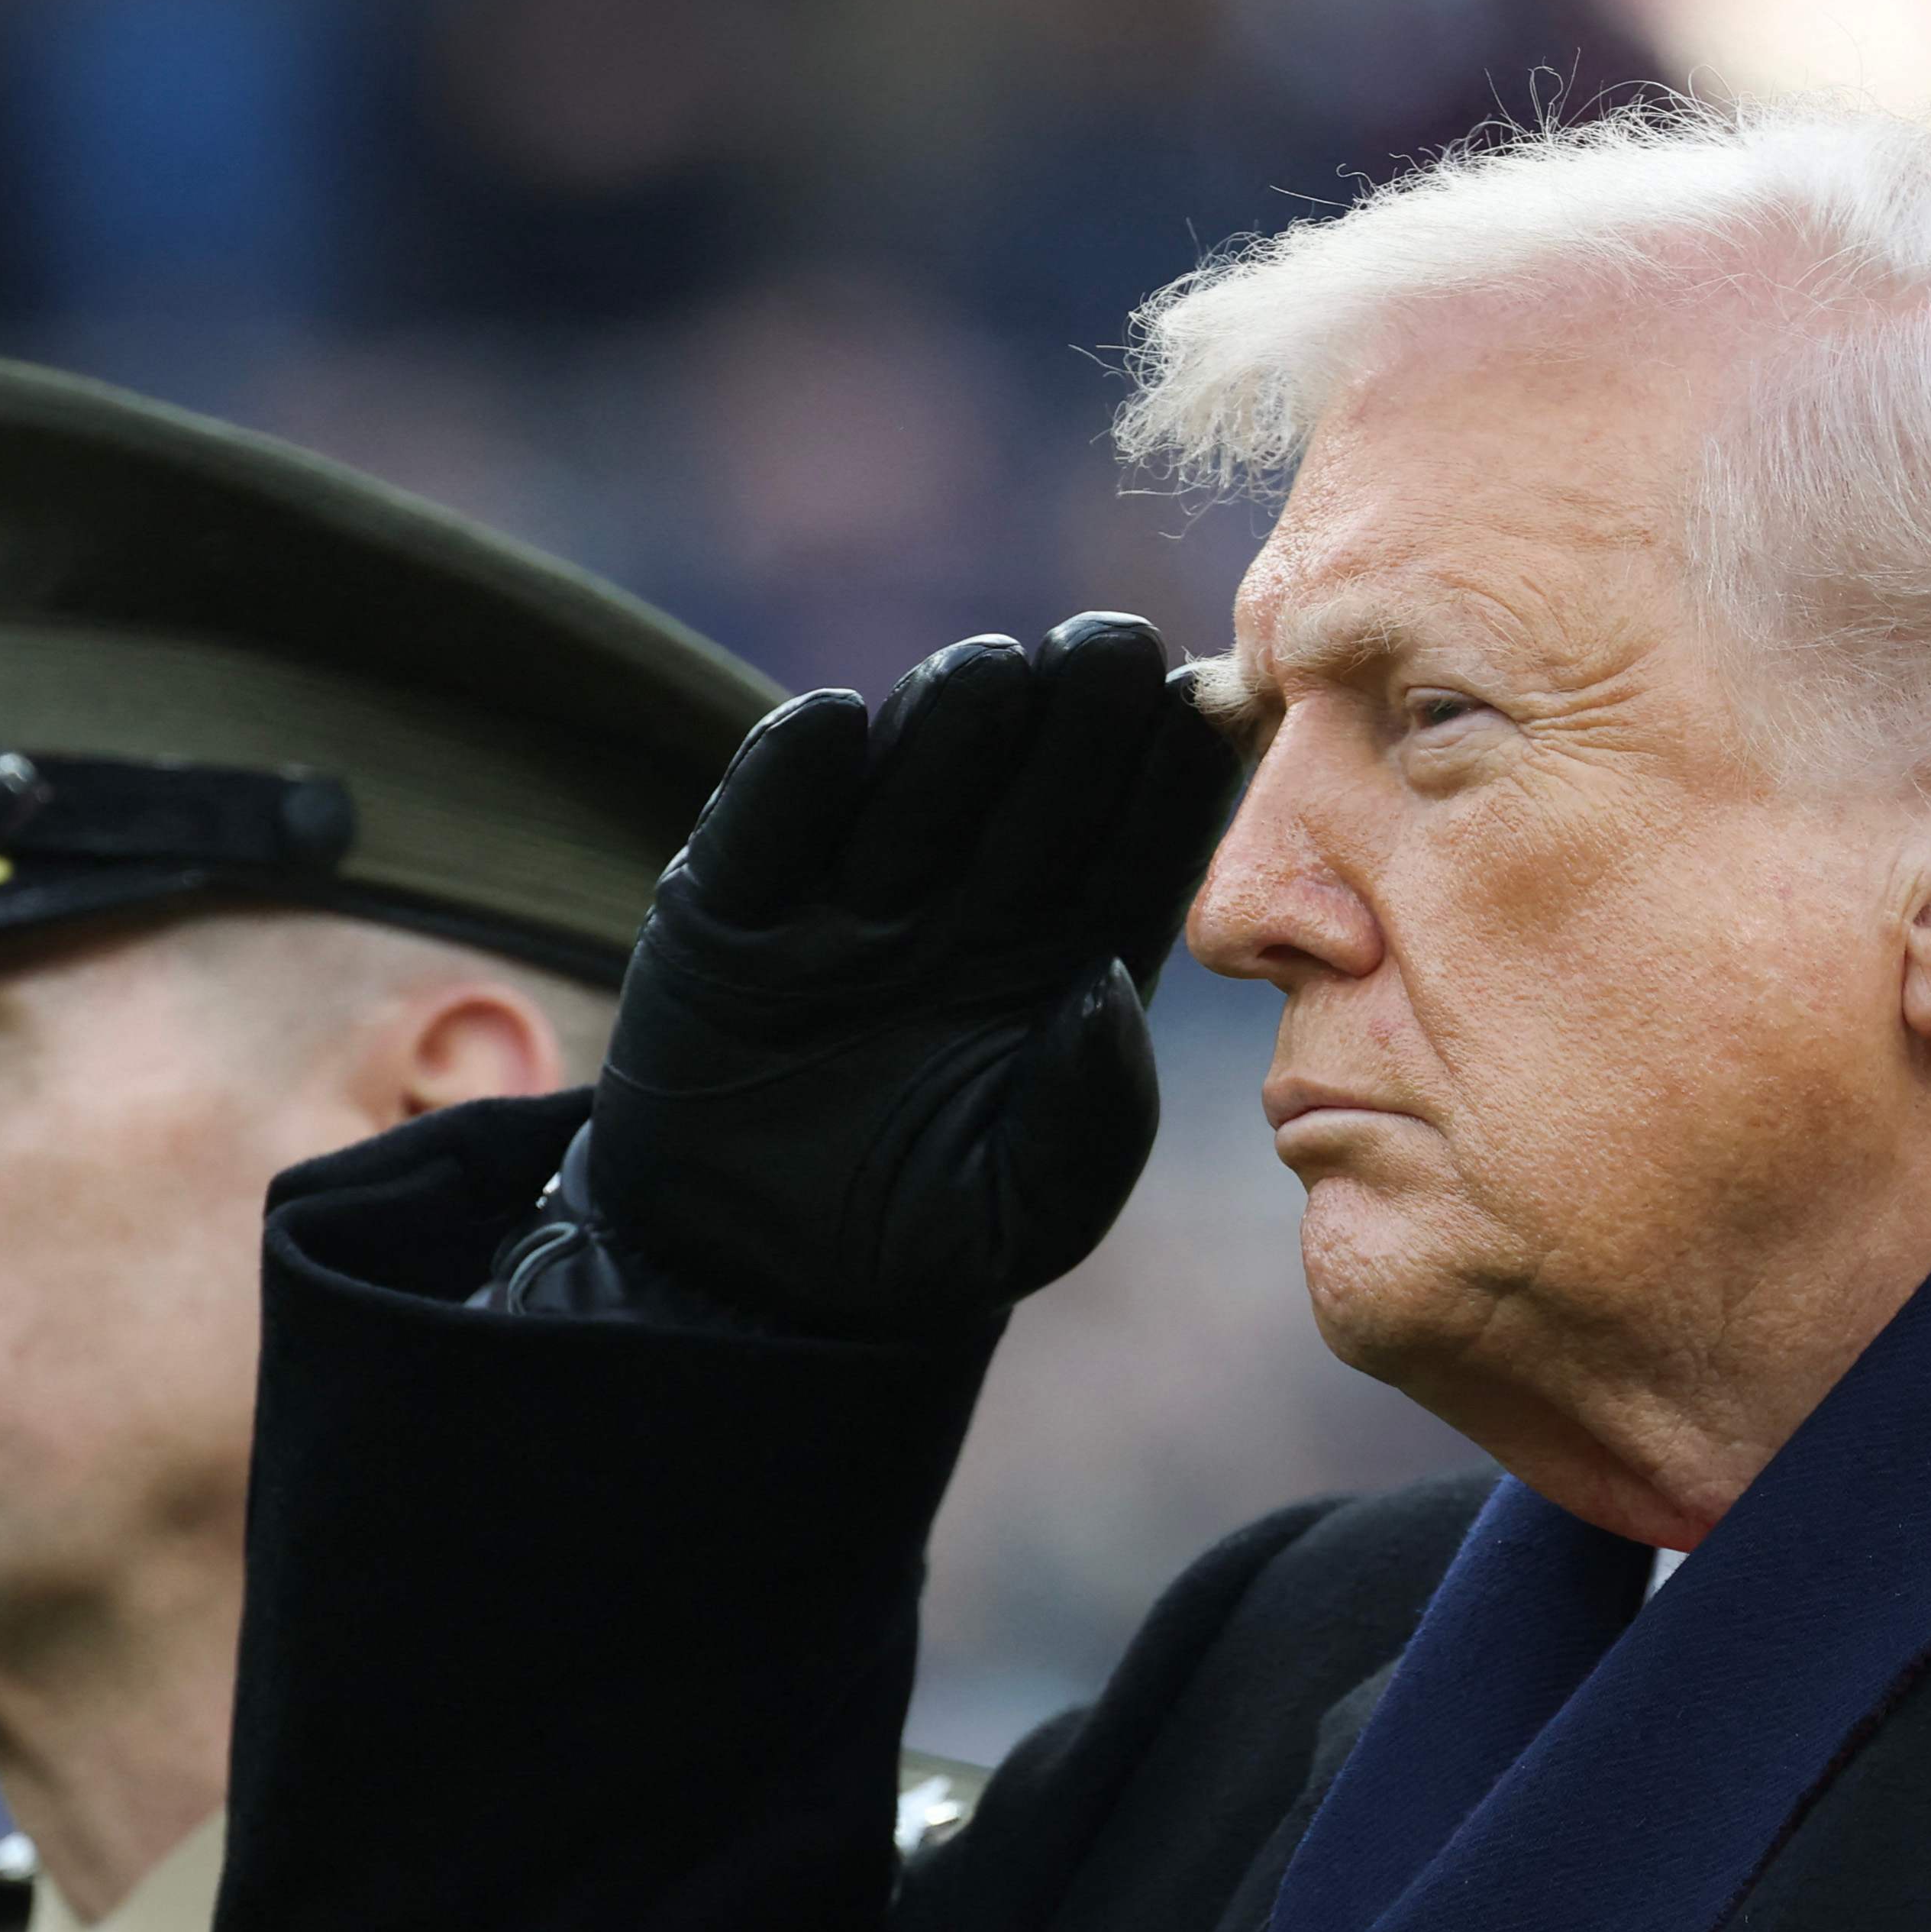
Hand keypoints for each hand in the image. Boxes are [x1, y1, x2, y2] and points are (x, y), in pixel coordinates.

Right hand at [576, 612, 1240, 1332]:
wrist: (753, 1283)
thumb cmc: (921, 1237)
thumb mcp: (1027, 1209)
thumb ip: (1092, 1117)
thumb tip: (1110, 989)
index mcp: (1066, 955)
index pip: (1135, 849)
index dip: (1166, 780)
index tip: (1200, 715)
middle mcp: (967, 901)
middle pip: (1032, 787)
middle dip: (1073, 716)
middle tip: (1110, 648)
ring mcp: (848, 893)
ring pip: (910, 779)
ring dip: (948, 719)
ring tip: (988, 673)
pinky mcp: (730, 908)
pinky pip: (763, 827)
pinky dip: (788, 778)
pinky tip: (825, 727)